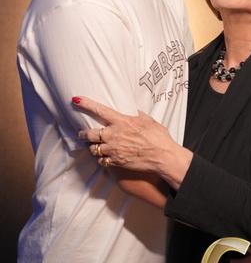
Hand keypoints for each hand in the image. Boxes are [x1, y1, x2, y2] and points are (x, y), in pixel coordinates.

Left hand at [73, 96, 191, 187]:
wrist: (162, 156)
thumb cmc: (158, 138)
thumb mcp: (148, 121)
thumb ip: (138, 115)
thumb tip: (134, 112)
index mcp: (121, 121)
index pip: (99, 110)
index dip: (86, 104)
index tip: (76, 100)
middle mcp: (113, 135)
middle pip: (89, 134)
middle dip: (83, 134)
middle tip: (82, 134)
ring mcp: (113, 149)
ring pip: (93, 149)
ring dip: (93, 147)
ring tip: (95, 146)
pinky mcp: (115, 161)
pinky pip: (101, 160)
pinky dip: (101, 158)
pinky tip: (105, 157)